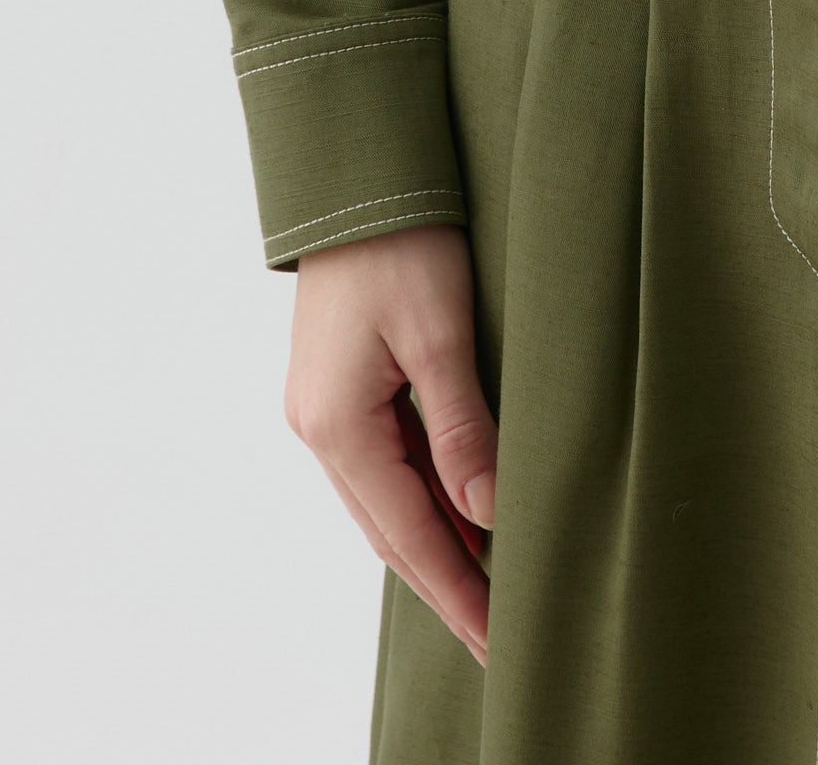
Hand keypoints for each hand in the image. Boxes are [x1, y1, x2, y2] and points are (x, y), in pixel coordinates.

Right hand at [283, 223, 496, 666]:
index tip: (497, 640)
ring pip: (384, 502)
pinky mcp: (335, 388)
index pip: (408, 534)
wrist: (354, 176)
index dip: (457, 591)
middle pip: (390, 531)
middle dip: (445, 585)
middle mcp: (319, 429)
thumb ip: (463, 427)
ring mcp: (322, 410)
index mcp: (338, 425)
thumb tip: (487, 515)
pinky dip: (420, 499)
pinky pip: (383, 466)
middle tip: (498, 638)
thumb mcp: (442, 332)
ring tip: (487, 592)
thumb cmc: (400, 242)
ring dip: (433, 546)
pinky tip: (458, 515)